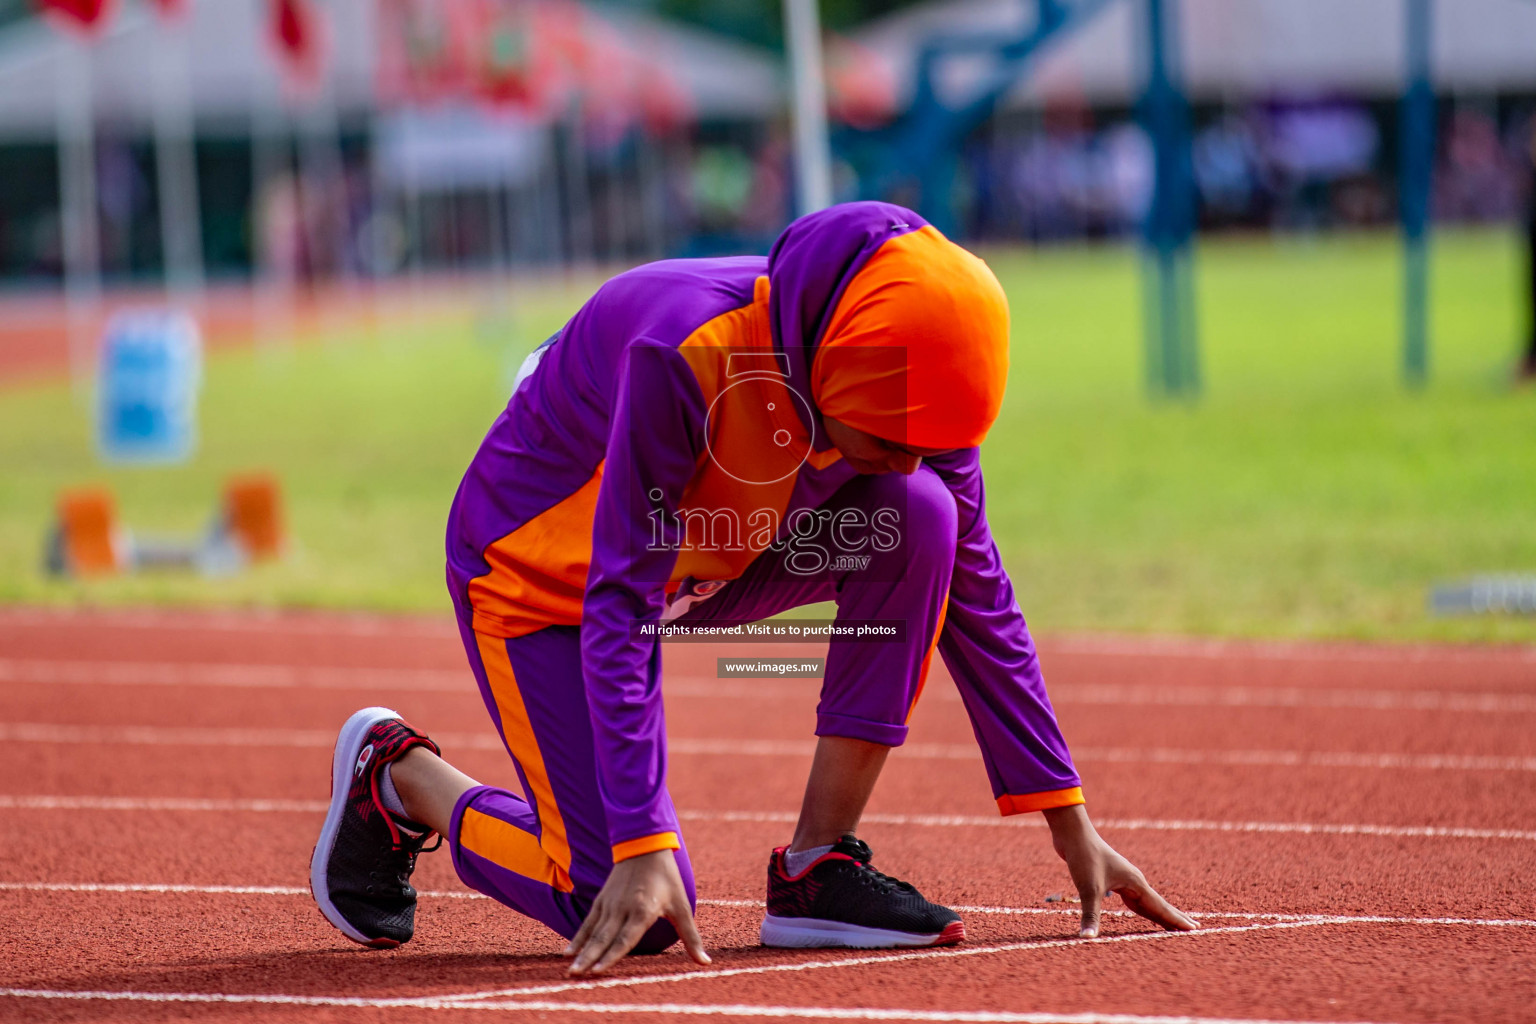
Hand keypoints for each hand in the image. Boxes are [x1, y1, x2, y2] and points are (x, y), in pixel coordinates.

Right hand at [565, 849, 710, 975]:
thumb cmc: (667, 878)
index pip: (624, 939)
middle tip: (575, 977)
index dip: (611, 956)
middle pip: (603, 939)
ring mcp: (609, 904)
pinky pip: (588, 922)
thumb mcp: (682, 906)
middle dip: (589, 959)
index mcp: (643, 911)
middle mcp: (622, 909)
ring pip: (593, 932)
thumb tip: (705, 962)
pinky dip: (578, 938)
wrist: (645, 846)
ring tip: (569, 970)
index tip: (598, 972)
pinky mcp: (602, 900)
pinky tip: (569, 952)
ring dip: (581, 952)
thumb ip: (691, 937)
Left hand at [1043, 803, 1197, 938]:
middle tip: (1193, 929)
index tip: (1195, 930)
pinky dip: (1141, 908)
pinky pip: (1133, 898)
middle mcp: (1134, 881)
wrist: (1073, 834)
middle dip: (1174, 918)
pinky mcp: (1112, 878)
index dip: (1176, 920)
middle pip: (1158, 904)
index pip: (1160, 907)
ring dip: (1159, 913)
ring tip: (1171, 924)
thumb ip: (1091, 915)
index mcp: (1135, 883)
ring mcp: (1124, 879)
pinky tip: (1140, 910)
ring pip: (1146, 902)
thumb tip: (1087, 939)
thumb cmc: (1084, 857)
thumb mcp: (1087, 888)